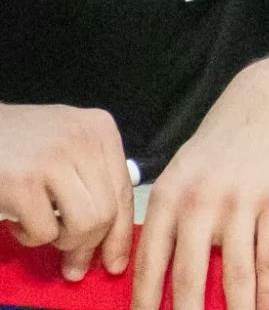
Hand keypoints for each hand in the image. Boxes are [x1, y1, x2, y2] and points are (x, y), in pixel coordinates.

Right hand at [0, 103, 132, 281]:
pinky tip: (17, 219)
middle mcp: (84, 140)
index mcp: (100, 129)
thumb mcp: (66, 142)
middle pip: (108, 213)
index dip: (120, 234)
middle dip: (89, 246)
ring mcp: (54, 160)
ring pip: (85, 224)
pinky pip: (44, 231)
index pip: (124, 191)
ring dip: (61, 240)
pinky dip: (29, 237)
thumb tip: (112, 232)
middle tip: (72, 266)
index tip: (114, 263)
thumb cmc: (18, 142)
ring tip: (40, 227)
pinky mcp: (22, 183)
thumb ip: (92, 175)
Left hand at [131, 43, 268, 309]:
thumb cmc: (225, 144)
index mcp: (168, 196)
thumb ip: (170, 215)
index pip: (150, 262)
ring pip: (235, 273)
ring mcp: (240, 202)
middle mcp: (199, 201)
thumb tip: (155, 272)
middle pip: (189, 276)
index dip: (145, 301)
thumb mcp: (184, 171)